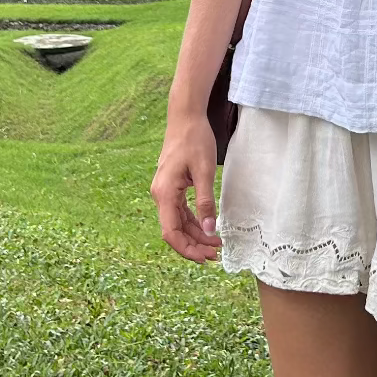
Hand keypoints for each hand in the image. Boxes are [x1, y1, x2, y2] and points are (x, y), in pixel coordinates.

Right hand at [152, 115, 223, 262]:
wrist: (185, 118)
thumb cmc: (195, 140)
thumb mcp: (205, 171)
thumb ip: (205, 202)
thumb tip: (209, 230)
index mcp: (165, 193)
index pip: (170, 232)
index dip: (186, 249)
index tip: (204, 258)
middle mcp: (160, 195)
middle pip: (174, 230)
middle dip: (194, 245)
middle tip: (215, 254)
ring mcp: (165, 191)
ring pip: (177, 222)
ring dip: (195, 235)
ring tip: (215, 244)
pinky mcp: (171, 187)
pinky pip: (180, 211)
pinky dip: (193, 222)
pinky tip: (207, 228)